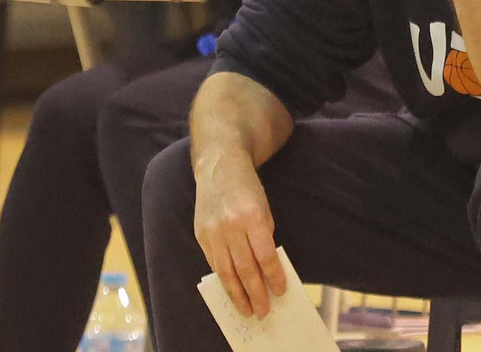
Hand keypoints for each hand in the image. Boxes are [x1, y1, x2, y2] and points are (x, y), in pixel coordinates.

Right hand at [192, 149, 283, 318]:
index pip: (265, 255)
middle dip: (255, 292)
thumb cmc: (248, 189)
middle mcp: (230, 227)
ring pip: (226, 271)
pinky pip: (214, 262)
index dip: (273, 275)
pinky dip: (224, 278)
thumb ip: (264, 235)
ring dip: (237, 293)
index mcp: (252, 218)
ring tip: (246, 309)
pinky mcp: (201, 235)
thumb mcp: (264, 208)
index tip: (280, 291)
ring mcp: (213, 232)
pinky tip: (231, 289)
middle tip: (262, 310)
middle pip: (244, 267)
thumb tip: (267, 266)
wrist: (220, 169)